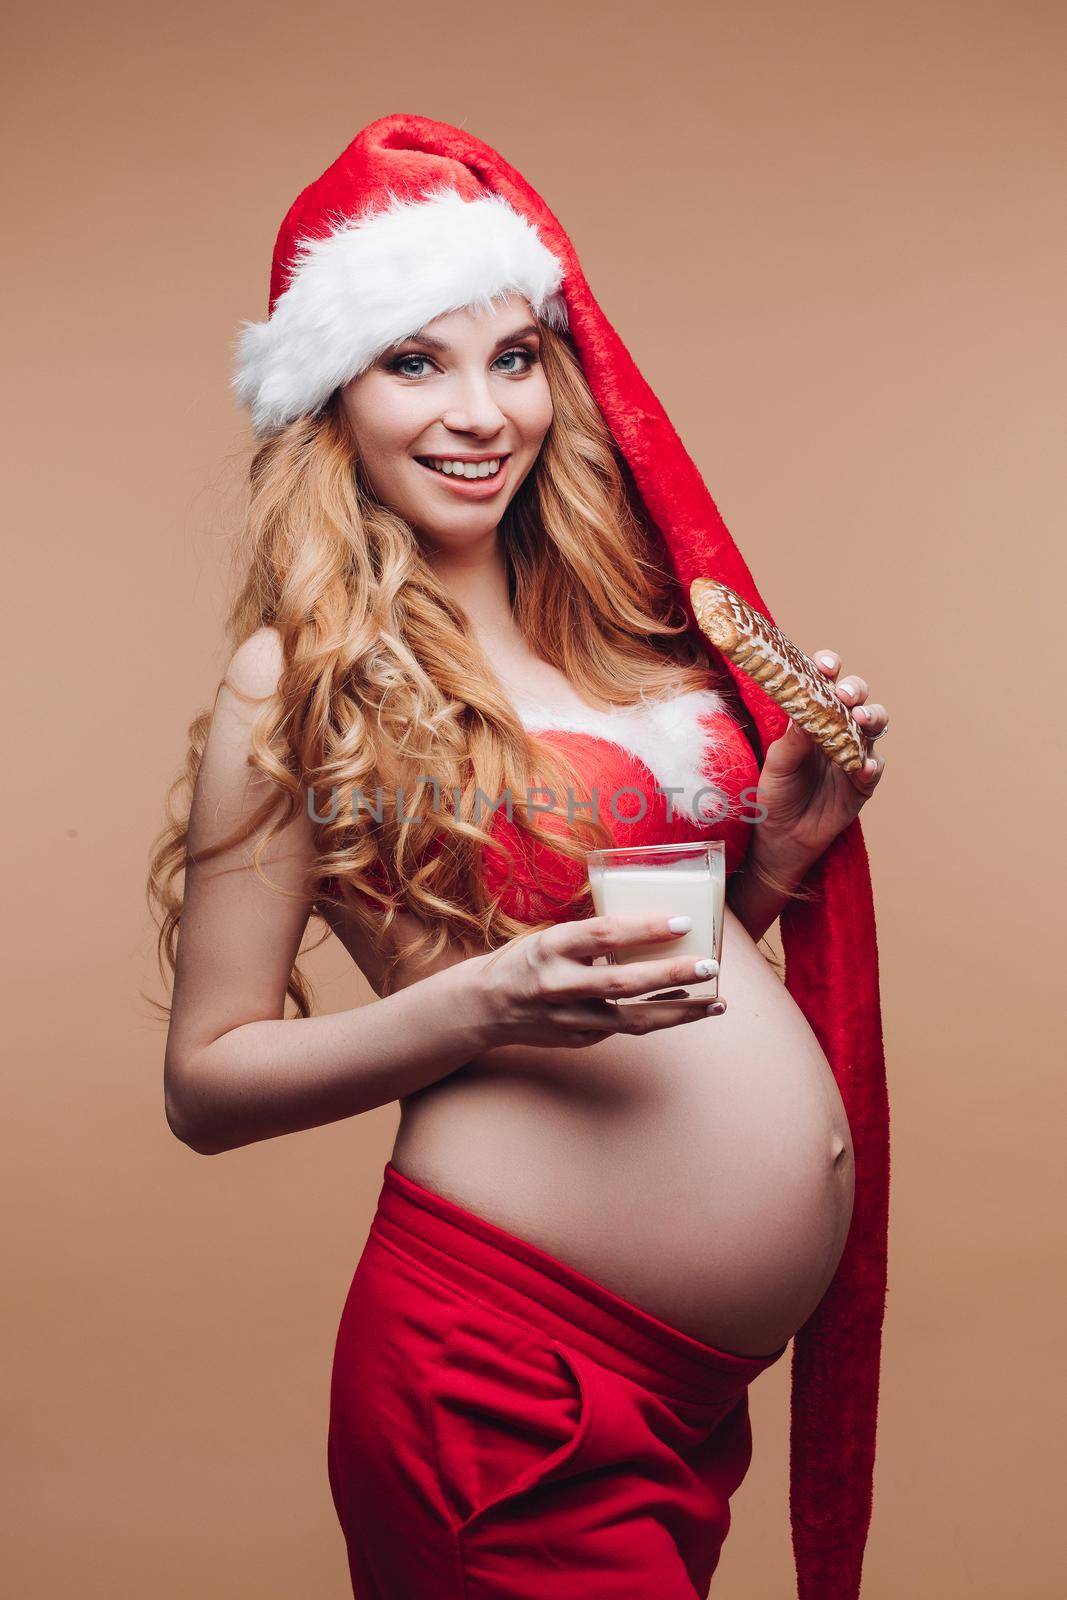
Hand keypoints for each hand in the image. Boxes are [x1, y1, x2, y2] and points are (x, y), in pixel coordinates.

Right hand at [465, 914, 726, 1050]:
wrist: (483, 1007)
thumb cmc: (525, 961)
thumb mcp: (550, 936)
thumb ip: (591, 936)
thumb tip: (650, 926)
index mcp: (552, 946)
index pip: (606, 934)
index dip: (646, 929)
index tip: (683, 922)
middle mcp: (559, 984)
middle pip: (624, 982)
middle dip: (672, 974)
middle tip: (710, 966)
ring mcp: (569, 1018)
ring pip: (632, 1019)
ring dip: (678, 1011)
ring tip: (715, 1002)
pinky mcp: (577, 1040)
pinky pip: (625, 1028)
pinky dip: (657, 1017)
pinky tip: (684, 1006)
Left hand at [750, 648, 888, 866]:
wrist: (779, 837)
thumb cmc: (774, 794)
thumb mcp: (776, 765)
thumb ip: (791, 741)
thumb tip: (802, 713)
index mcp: (811, 716)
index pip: (823, 683)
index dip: (828, 668)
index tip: (824, 665)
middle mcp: (836, 728)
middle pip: (857, 697)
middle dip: (855, 690)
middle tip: (844, 695)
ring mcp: (853, 753)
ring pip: (874, 725)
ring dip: (871, 718)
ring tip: (859, 720)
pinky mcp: (863, 783)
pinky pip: (874, 768)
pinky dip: (870, 764)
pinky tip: (861, 767)